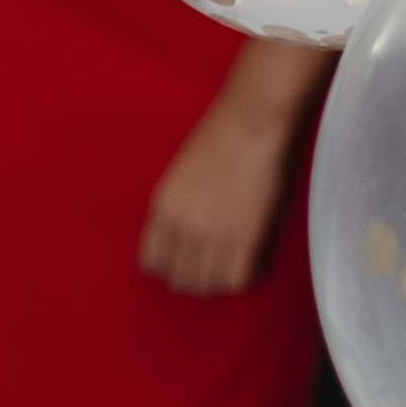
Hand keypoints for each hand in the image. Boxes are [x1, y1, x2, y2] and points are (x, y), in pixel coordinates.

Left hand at [140, 88, 302, 297]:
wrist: (252, 121)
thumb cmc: (221, 135)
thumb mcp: (181, 172)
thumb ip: (177, 206)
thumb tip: (181, 236)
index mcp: (164, 209)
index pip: (152, 262)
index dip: (169, 265)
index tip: (182, 263)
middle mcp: (184, 227)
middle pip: (180, 280)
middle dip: (193, 278)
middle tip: (208, 270)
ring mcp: (214, 236)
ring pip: (207, 285)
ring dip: (217, 281)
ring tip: (227, 268)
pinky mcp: (246, 238)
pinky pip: (237, 279)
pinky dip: (241, 276)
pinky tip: (246, 262)